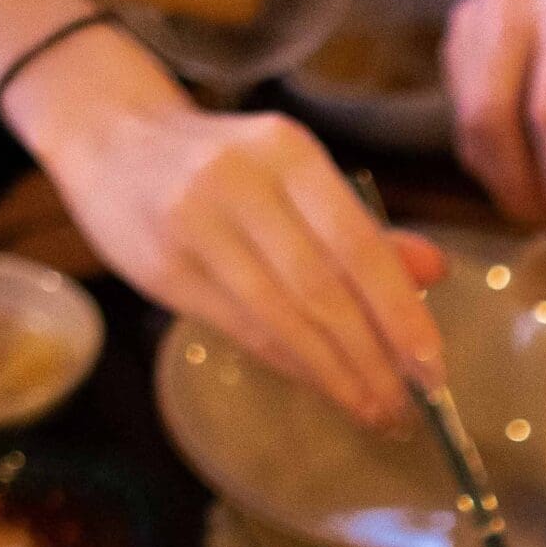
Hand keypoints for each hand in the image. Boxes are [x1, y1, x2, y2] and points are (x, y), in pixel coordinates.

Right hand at [10, 29, 444, 427]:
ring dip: (335, 376)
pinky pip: (243, 330)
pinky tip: (324, 387)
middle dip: (373, 360)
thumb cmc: (225, 165)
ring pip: (283, 319)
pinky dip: (291, 365)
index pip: (359, 246)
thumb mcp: (295, 175)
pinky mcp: (162, 267)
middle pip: (324, 291)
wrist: (110, 136)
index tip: (434, 370)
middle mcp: (240, 182)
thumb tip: (435, 272)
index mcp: (288, 153)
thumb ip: (362, 227)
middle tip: (407, 408)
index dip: (401, 315)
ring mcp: (194, 225)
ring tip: (373, 411)